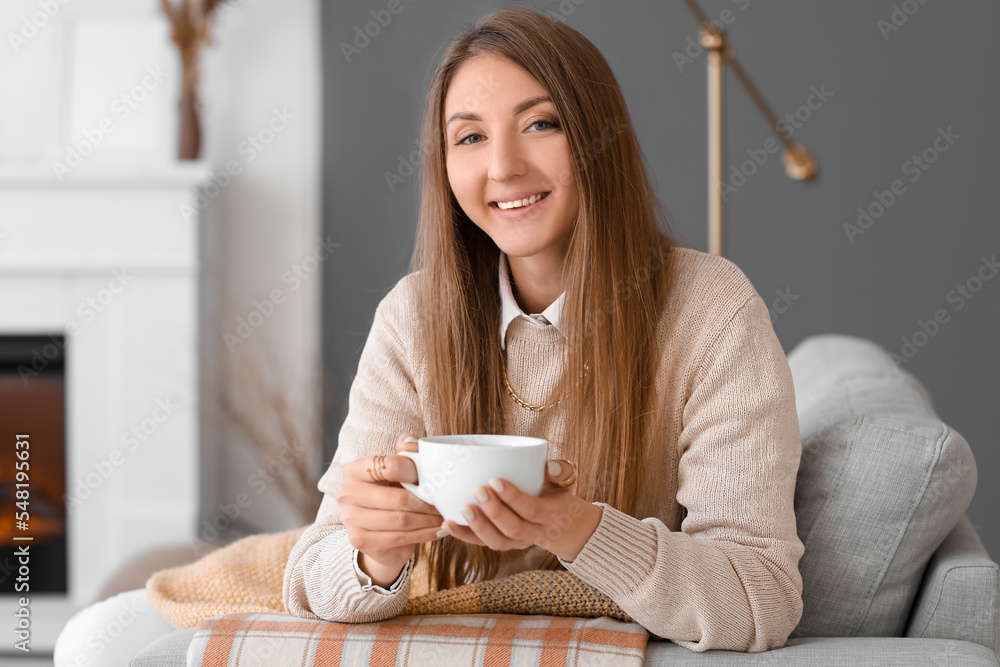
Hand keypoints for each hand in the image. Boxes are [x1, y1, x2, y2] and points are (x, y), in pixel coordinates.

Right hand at [337, 434, 445, 583]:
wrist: (378, 531)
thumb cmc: (391, 493)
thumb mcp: (398, 471)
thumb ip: (406, 453)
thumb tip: (410, 443)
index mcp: (354, 470)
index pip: (388, 466)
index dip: (415, 472)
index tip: (433, 480)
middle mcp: (347, 493)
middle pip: (397, 498)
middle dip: (425, 502)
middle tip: (443, 503)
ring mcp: (350, 518)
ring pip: (400, 520)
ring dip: (427, 520)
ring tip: (443, 517)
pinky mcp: (359, 540)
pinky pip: (399, 538)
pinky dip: (423, 534)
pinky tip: (437, 530)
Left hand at [441, 459, 603, 562]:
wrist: (563, 525)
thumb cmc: (557, 495)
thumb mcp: (564, 483)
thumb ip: (560, 471)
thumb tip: (548, 465)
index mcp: (549, 515)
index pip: (531, 510)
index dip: (513, 497)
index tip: (495, 480)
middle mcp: (533, 533)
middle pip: (513, 529)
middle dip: (493, 512)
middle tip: (478, 491)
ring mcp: (516, 542)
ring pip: (497, 542)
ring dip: (477, 527)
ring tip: (462, 509)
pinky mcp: (502, 543)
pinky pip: (482, 544)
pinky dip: (464, 535)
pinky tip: (448, 523)